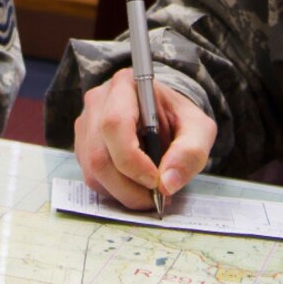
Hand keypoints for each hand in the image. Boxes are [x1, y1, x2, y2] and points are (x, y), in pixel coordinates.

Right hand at [72, 67, 216, 210]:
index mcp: (125, 86)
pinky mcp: (82, 146)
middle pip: (99, 154)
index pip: (115, 124)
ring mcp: (85, 125)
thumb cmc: (179, 118)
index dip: (132, 159)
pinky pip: (92, 177)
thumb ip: (190, 152)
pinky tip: (135, 185)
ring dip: (122, 192)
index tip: (156, 180)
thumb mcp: (199, 129)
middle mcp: (98, 102)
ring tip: (149, 193)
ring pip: (92, 171)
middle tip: (155, 197)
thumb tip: (167, 183)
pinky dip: (115, 190)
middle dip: (128, 186)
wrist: (165, 116)